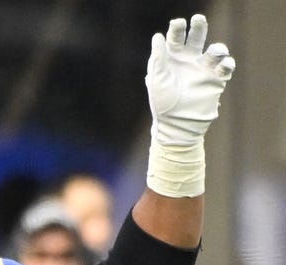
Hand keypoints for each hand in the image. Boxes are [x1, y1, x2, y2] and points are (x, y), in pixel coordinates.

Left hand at [147, 15, 234, 145]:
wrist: (177, 126)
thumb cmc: (163, 105)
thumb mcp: (158, 80)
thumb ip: (158, 58)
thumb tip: (157, 36)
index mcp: (173, 60)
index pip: (176, 38)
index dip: (178, 29)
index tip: (178, 23)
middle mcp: (189, 61)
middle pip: (197, 37)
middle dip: (199, 26)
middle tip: (198, 19)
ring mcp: (204, 70)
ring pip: (215, 49)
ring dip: (217, 48)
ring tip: (214, 53)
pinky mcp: (216, 80)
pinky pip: (226, 66)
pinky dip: (227, 63)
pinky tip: (222, 67)